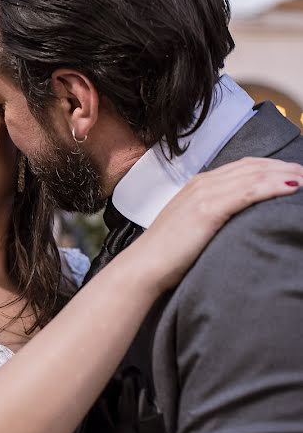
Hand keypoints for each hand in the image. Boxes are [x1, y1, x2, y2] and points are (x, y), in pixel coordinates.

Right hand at [141, 157, 301, 292]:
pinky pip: (249, 191)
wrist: (145, 265)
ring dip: (285, 174)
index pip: (242, 167)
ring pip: (254, 175)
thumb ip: (209, 215)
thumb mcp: (189, 226)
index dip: (270, 167)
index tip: (293, 173)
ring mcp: (205, 194)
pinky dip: (273, 186)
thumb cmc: (166, 254)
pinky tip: (293, 186)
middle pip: (252, 166)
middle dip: (283, 167)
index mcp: (197, 185)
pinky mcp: (209, 209)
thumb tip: (232, 221)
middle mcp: (202, 184)